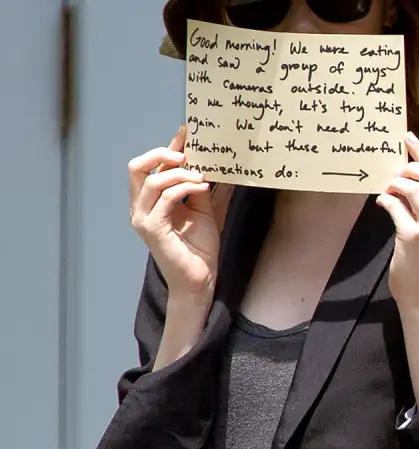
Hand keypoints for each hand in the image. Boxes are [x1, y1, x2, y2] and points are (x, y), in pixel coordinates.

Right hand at [128, 125, 218, 298]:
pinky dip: (183, 188)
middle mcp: (141, 207)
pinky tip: (201, 188)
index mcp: (150, 200)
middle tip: (187, 154)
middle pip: (136, 167)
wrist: (201, 278)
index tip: (188, 131)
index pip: (151, 166)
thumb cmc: (200, 247)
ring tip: (202, 177)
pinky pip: (163, 199)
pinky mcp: (151, 229)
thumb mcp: (204, 209)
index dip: (168, 147)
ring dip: (180, 174)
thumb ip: (200, 187)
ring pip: (151, 181)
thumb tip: (214, 161)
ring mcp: (142, 218)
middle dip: (161, 154)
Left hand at [377, 132, 418, 307]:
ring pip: (411, 188)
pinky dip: (386, 200)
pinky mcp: (413, 236)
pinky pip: (395, 206)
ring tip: (389, 190)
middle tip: (397, 169)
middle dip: (410, 165)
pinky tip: (382, 202)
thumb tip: (407, 173)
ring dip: (395, 184)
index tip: (408, 137)